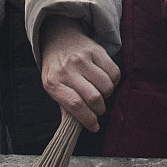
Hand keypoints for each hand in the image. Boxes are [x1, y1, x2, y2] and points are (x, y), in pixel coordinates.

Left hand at [36, 15, 118, 131]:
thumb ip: (64, 106)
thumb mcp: (52, 87)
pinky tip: (105, 80)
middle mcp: (67, 69)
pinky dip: (113, 82)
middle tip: (98, 109)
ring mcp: (83, 58)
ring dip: (107, 95)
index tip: (94, 126)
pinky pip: (114, 72)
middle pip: (93, 97)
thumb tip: (77, 128)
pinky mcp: (96, 50)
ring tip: (100, 92)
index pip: (75, 105)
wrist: (59, 37)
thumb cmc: (57, 68)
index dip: (88, 119)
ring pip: (107, 86)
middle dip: (99, 109)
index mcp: (53, 82)